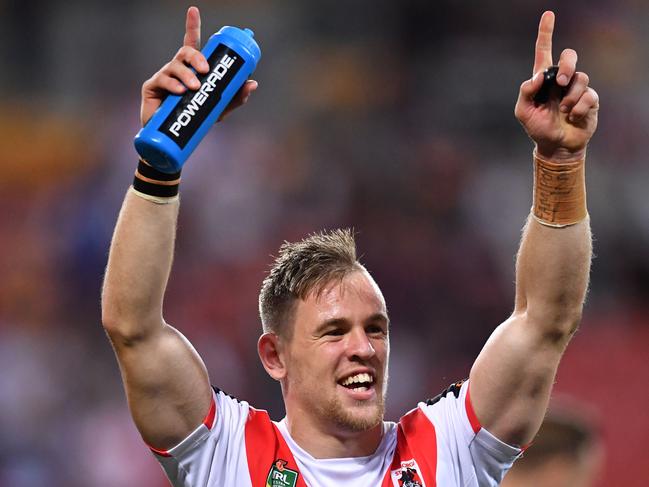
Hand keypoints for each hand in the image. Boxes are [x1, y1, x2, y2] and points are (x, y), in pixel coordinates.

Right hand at [140, 6, 257, 125]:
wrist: (174, 137)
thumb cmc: (195, 118)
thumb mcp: (219, 108)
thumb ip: (235, 97)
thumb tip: (252, 83)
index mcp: (192, 69)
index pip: (192, 43)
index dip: (192, 26)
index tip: (194, 10)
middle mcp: (177, 69)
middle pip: (185, 52)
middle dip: (196, 57)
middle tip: (206, 70)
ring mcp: (163, 77)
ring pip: (174, 66)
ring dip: (186, 75)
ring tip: (195, 86)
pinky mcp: (151, 88)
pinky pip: (162, 81)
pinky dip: (173, 85)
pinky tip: (180, 91)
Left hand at [514, 11, 598, 161]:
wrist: (556, 146)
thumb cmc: (538, 128)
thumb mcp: (523, 112)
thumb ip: (525, 93)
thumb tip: (536, 77)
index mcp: (543, 79)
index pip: (544, 51)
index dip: (546, 32)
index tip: (548, 14)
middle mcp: (561, 80)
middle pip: (569, 56)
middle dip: (566, 65)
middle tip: (559, 83)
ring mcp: (576, 89)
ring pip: (581, 78)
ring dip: (570, 97)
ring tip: (563, 111)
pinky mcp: (590, 99)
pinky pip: (588, 96)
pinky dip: (577, 109)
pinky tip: (572, 117)